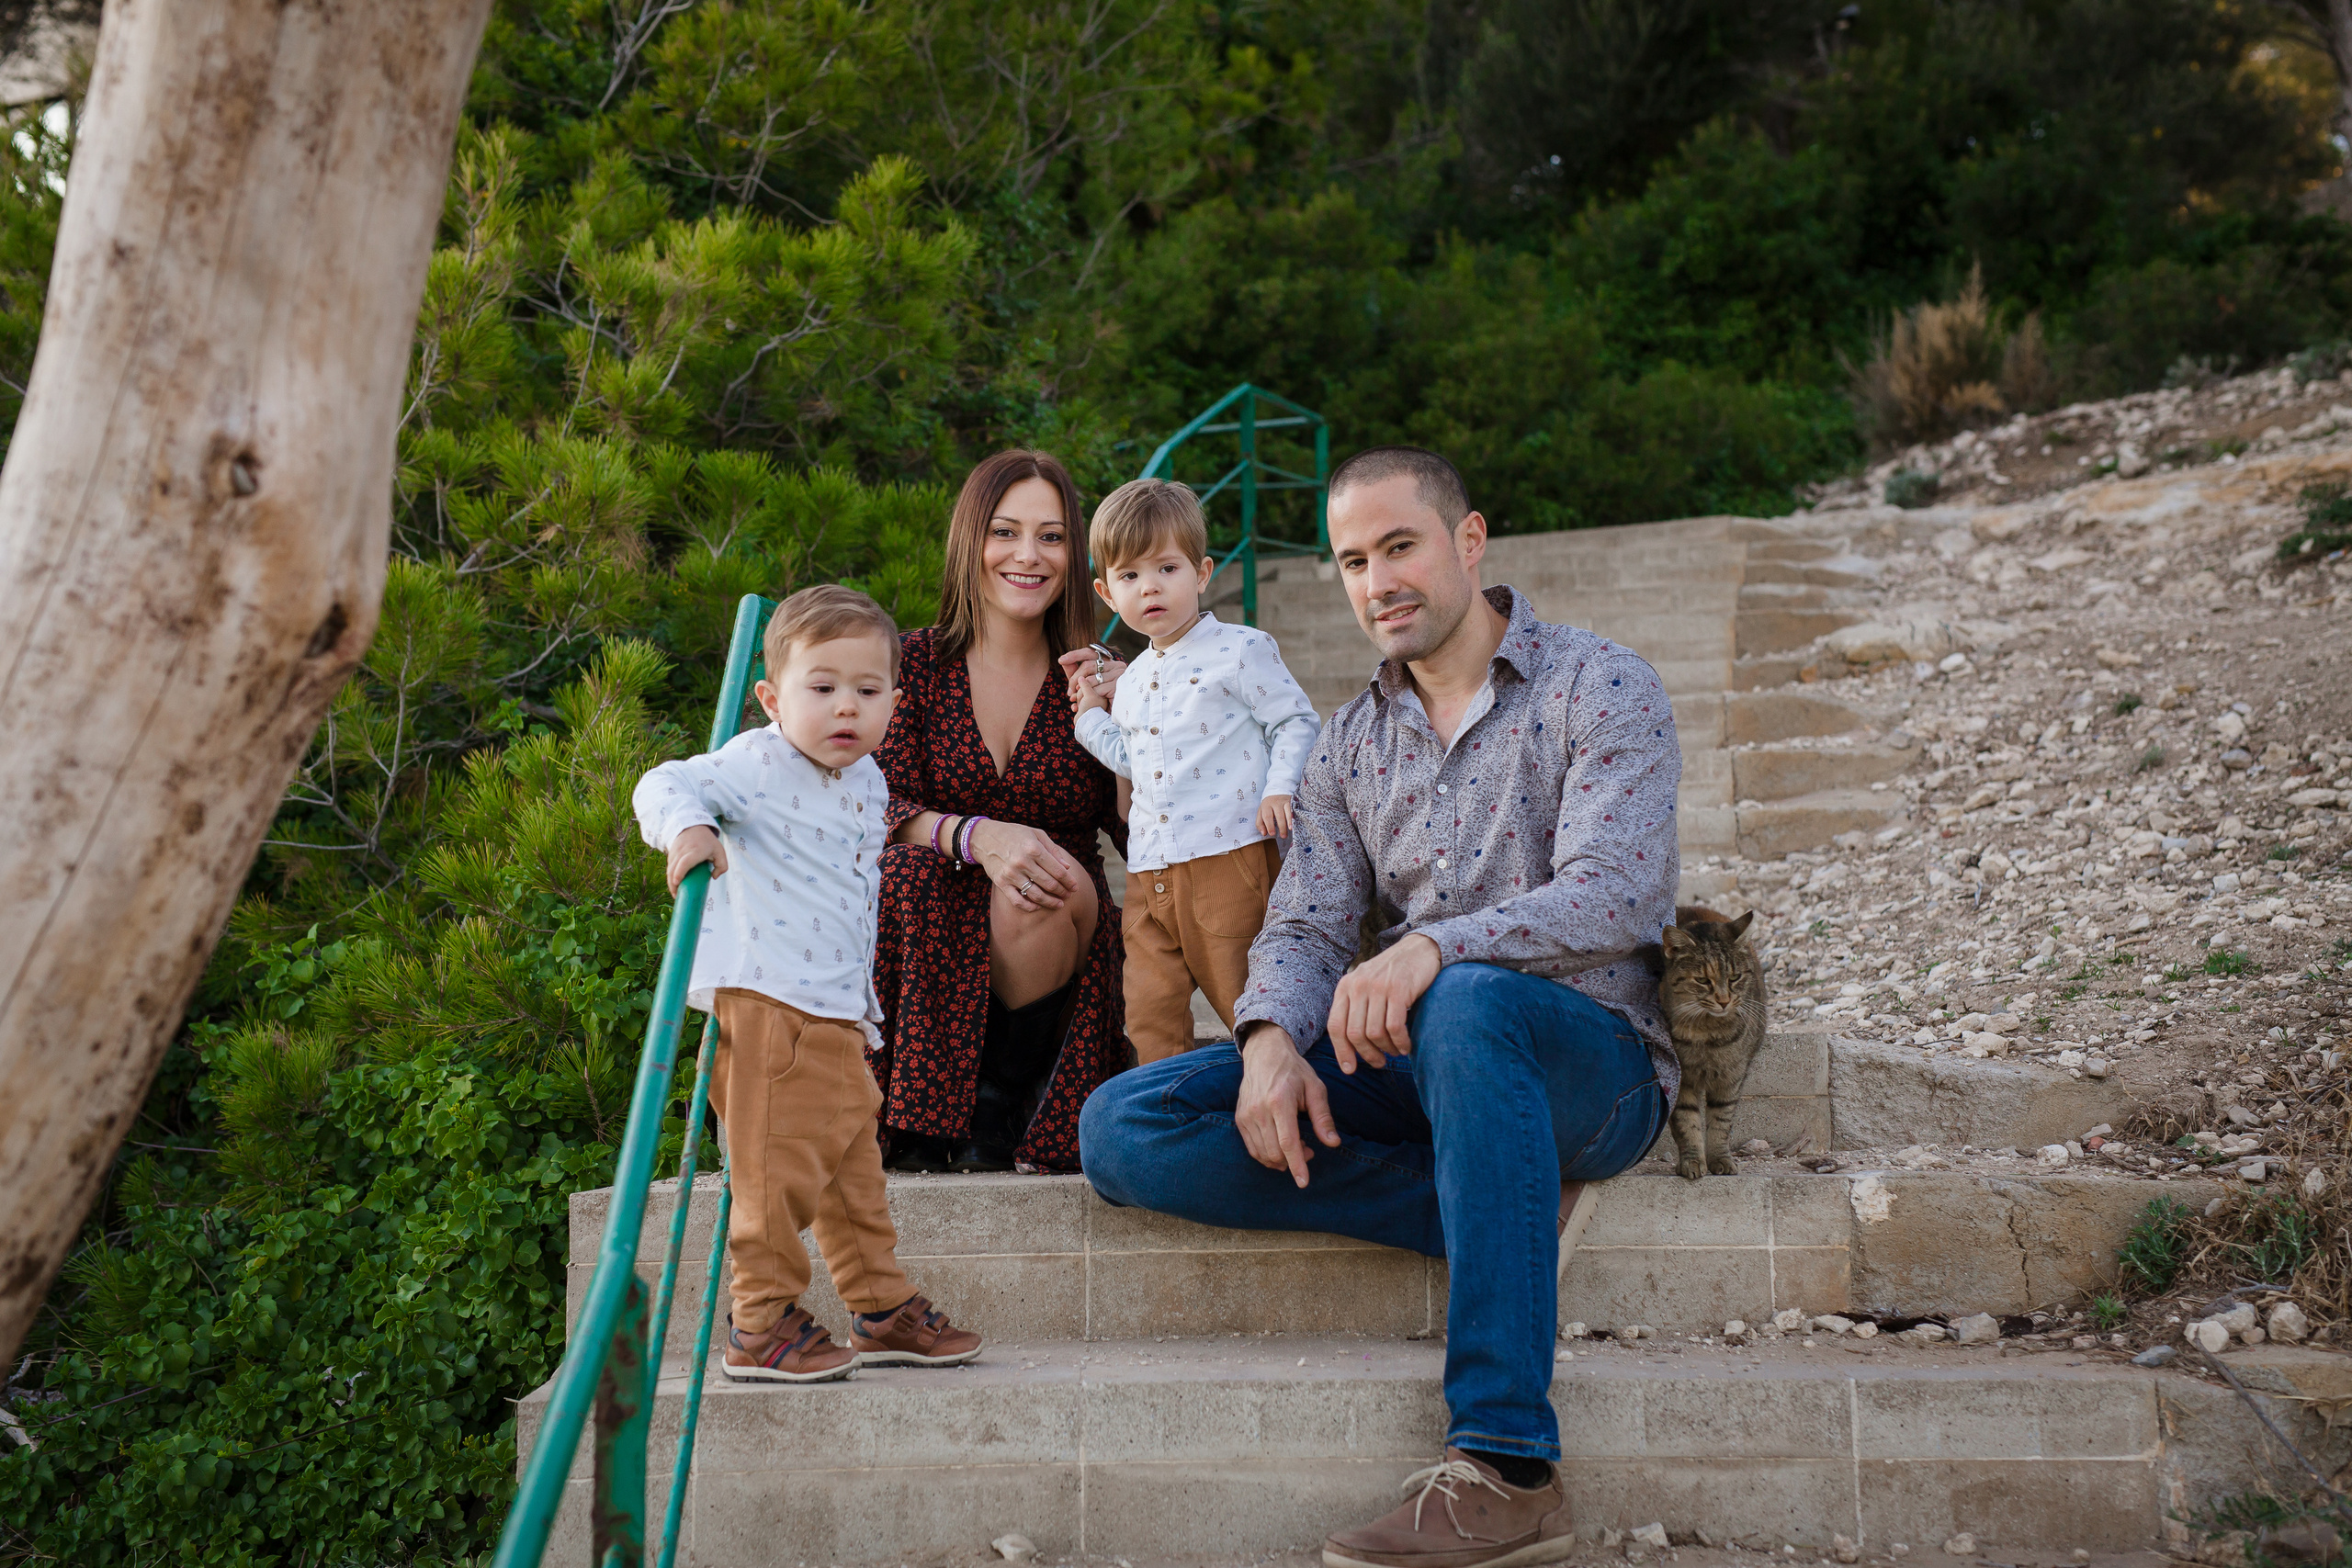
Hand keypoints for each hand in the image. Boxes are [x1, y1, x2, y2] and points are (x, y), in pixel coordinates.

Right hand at [666, 825, 727, 895]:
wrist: (692, 826)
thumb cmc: (707, 841)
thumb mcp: (719, 851)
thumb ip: (722, 866)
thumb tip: (713, 878)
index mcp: (696, 851)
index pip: (685, 862)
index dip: (679, 873)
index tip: (677, 883)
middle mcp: (683, 851)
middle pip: (673, 868)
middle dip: (672, 883)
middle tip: (677, 895)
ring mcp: (675, 851)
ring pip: (669, 868)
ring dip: (670, 881)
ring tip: (675, 892)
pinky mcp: (671, 853)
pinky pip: (669, 866)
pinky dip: (670, 876)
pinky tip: (674, 884)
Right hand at [971, 819, 1084, 912]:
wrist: (985, 837)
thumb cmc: (1014, 834)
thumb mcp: (1036, 834)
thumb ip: (1052, 850)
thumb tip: (1067, 867)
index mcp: (1033, 848)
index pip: (1058, 870)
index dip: (1069, 881)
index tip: (1075, 887)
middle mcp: (1023, 862)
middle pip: (1049, 883)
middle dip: (1062, 892)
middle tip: (1068, 896)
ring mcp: (1011, 874)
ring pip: (1035, 895)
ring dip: (1050, 902)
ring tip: (1059, 904)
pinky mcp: (1001, 883)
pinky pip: (1017, 900)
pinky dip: (1029, 906)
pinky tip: (1038, 907)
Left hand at [1055, 647, 1125, 715]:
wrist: (1112, 717)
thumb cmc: (1099, 701)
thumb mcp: (1085, 686)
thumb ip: (1075, 674)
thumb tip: (1063, 661)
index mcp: (1108, 663)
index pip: (1089, 653)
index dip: (1074, 655)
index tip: (1061, 660)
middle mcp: (1115, 665)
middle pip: (1087, 665)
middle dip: (1074, 679)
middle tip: (1069, 693)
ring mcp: (1119, 674)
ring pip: (1091, 679)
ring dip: (1080, 691)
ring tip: (1075, 701)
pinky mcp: (1119, 685)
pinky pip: (1097, 689)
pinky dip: (1089, 697)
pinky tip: (1085, 704)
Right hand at [1234, 1025, 1339, 1186]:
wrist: (1264, 1053)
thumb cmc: (1294, 1070)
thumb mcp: (1315, 1088)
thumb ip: (1323, 1117)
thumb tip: (1333, 1143)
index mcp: (1279, 1101)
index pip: (1287, 1142)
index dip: (1297, 1165)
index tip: (1304, 1182)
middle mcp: (1259, 1110)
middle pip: (1274, 1152)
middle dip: (1293, 1161)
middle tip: (1309, 1150)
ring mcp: (1246, 1115)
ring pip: (1262, 1154)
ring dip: (1280, 1160)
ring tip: (1296, 1146)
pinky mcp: (1239, 1118)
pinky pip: (1252, 1148)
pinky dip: (1267, 1155)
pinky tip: (1280, 1147)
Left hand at [1256, 793, 1293, 838]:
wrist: (1277, 789)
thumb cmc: (1269, 805)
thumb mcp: (1261, 812)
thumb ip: (1260, 823)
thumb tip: (1263, 833)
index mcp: (1265, 806)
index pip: (1267, 816)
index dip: (1269, 826)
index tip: (1272, 834)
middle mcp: (1274, 803)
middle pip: (1278, 816)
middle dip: (1280, 827)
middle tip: (1282, 836)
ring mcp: (1283, 801)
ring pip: (1286, 813)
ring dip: (1287, 824)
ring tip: (1288, 832)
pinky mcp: (1290, 801)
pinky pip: (1292, 810)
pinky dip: (1292, 818)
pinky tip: (1293, 825)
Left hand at [1328, 933, 1440, 1071]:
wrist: (1419, 949)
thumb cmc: (1392, 974)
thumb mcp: (1366, 985)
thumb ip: (1356, 1008)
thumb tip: (1350, 1046)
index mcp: (1345, 986)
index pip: (1335, 1026)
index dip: (1341, 1051)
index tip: (1350, 1070)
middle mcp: (1358, 985)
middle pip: (1354, 1034)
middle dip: (1367, 1055)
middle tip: (1380, 1063)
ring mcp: (1377, 986)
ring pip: (1374, 1033)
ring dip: (1387, 1050)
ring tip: (1396, 1053)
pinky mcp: (1398, 989)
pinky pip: (1394, 1027)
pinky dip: (1400, 1042)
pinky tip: (1406, 1046)